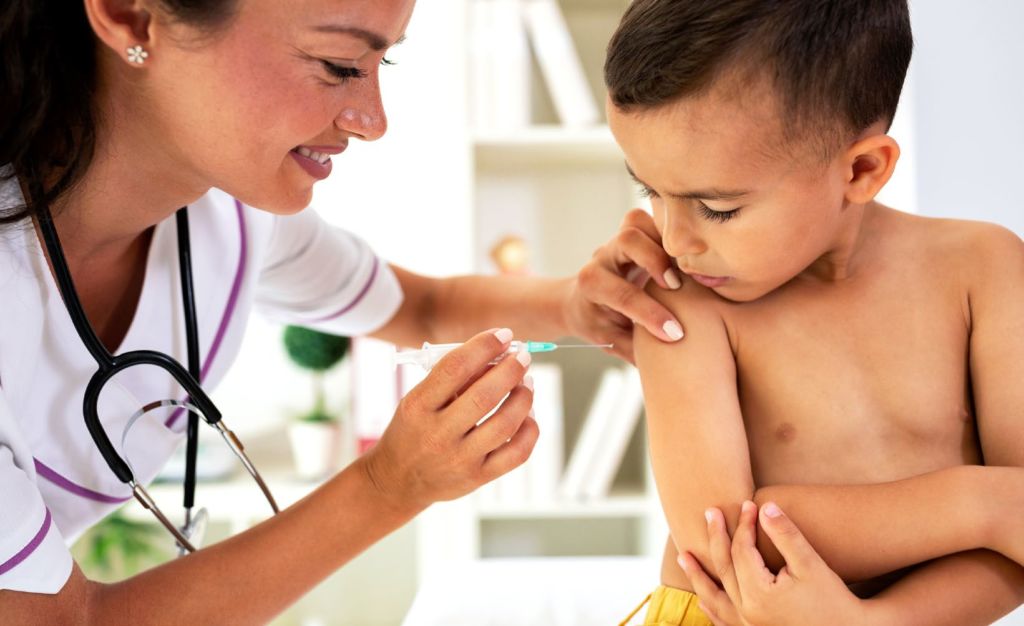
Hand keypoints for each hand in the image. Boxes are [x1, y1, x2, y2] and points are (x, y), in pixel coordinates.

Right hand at [364, 328, 536, 509]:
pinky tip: (528, 415)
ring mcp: (460, 459)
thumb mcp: (418, 400)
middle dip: (511, 369)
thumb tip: (497, 355)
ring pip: (505, 424)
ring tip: (528, 382)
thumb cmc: (413, 429)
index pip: (454, 368)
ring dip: (524, 396)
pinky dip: (530, 429)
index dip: (483, 346)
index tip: (504, 335)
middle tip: (524, 355)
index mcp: (418, 406)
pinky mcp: (478, 477)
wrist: (398, 480)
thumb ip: (451, 379)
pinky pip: (517, 453)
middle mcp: (438, 434)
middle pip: (484, 396)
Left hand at [565, 208, 684, 362]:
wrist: (580, 301)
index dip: (650, 314)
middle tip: (677, 287)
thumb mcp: (611, 342)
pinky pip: (650, 219)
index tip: (675, 333)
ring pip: (638, 224)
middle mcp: (603, 257)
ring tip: (686, 269)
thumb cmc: (599, 324)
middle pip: (628, 240)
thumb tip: (670, 374)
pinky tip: (686, 255)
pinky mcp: (633, 233)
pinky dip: (669, 233)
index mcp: (592, 285)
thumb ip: (637, 352)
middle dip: (656, 261)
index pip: (622, 295)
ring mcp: (617, 241)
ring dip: (666, 243)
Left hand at [680, 501, 868, 625]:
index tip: (748, 503)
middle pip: (725, 568)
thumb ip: (786, 535)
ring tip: (684, 556)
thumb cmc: (834, 598)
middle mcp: (748, 612)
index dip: (744, 524)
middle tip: (709, 512)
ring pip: (716, 598)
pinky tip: (702, 598)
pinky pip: (725, 620)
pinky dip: (712, 606)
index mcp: (759, 594)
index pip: (742, 551)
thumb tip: (765, 506)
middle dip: (717, 538)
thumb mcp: (810, 564)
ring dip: (698, 576)